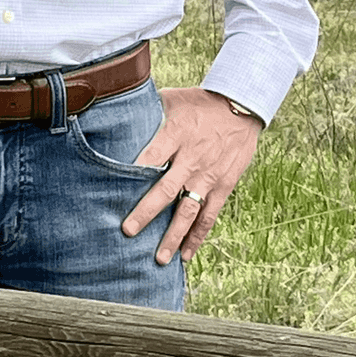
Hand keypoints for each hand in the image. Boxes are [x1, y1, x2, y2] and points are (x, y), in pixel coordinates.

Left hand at [122, 89, 263, 263]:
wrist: (242, 106)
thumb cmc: (200, 102)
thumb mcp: (172, 98)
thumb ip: (147, 109)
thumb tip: (117, 110)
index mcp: (176, 135)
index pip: (151, 156)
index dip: (133, 173)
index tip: (113, 190)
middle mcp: (191, 158)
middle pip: (166, 189)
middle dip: (146, 212)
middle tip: (128, 232)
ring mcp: (208, 176)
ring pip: (188, 210)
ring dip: (173, 235)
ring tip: (159, 258)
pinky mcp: (223, 186)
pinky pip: (209, 216)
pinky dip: (197, 236)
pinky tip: (186, 255)